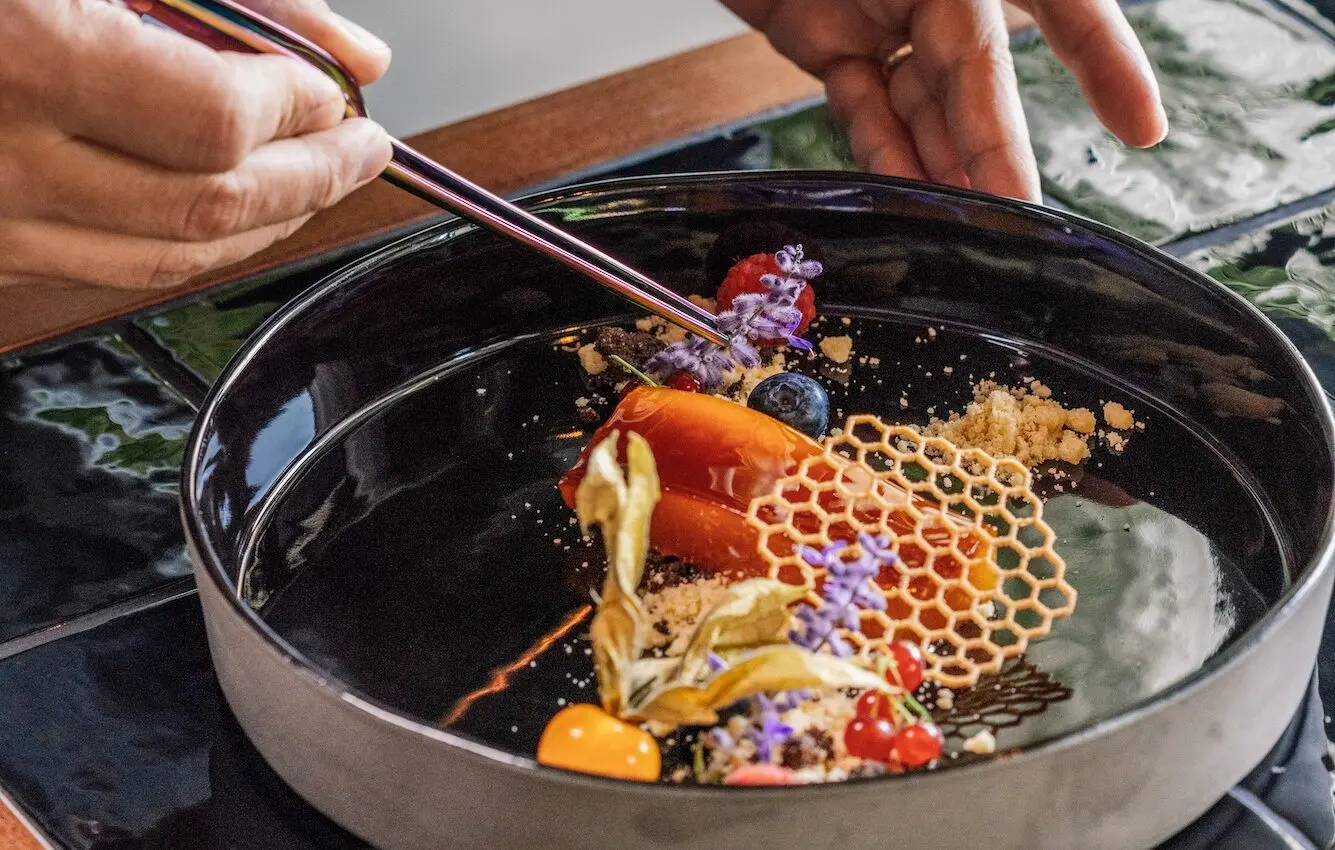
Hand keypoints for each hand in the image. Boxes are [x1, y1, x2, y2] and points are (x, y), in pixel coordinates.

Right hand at [0, 0, 392, 289]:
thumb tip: (354, 52)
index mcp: (21, 57)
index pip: (217, 122)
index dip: (299, 109)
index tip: (335, 88)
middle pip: (209, 206)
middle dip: (312, 179)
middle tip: (363, 146)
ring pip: (168, 254)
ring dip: (265, 220)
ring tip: (315, 176)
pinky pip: (110, 264)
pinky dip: (188, 237)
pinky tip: (225, 203)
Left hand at [723, 0, 1167, 200]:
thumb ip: (957, 22)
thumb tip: (976, 91)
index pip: (1066, 6)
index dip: (1106, 60)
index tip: (1142, 127)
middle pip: (980, 80)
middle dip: (996, 149)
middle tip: (1019, 215)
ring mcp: (881, 13)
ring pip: (922, 104)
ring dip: (939, 162)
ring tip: (961, 223)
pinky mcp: (827, 36)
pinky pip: (865, 103)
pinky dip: (880, 147)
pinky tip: (901, 190)